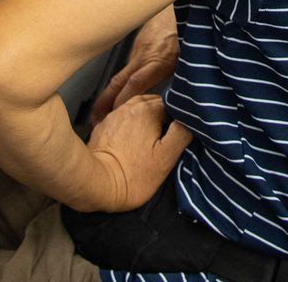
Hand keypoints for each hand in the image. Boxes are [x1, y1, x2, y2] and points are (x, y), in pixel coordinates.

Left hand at [86, 94, 192, 211]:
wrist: (97, 185)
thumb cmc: (134, 174)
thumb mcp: (167, 157)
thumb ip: (182, 132)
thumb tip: (190, 117)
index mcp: (148, 109)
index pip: (172, 103)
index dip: (179, 117)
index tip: (179, 132)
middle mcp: (130, 106)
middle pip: (153, 103)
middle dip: (162, 115)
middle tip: (165, 136)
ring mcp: (113, 115)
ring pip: (136, 109)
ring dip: (145, 119)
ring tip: (149, 138)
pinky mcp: (102, 127)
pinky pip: (122, 119)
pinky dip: (129, 125)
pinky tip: (131, 141)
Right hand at [92, 8, 178, 122]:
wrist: (183, 5)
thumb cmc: (189, 32)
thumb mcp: (190, 59)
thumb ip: (182, 80)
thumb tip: (180, 101)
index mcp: (159, 61)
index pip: (136, 83)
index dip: (124, 99)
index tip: (114, 114)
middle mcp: (143, 56)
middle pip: (118, 82)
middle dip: (104, 103)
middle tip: (95, 120)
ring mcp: (137, 49)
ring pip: (121, 74)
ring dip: (111, 93)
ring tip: (104, 112)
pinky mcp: (137, 44)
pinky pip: (127, 65)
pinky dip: (122, 79)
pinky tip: (121, 89)